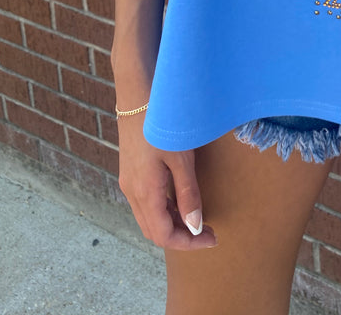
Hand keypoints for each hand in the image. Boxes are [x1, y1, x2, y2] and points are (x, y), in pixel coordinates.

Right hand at [117, 115, 217, 249]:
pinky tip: (180, 201)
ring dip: (172, 224)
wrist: (139, 97)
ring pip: (149, 218)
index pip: (164, 235)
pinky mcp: (131, 173)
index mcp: (144, 192)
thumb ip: (188, 194)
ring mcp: (129, 183)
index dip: (188, 243)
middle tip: (207, 231)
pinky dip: (163, 211)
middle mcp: (132, 192)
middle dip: (181, 237)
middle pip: (154, 231)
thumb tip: (195, 226)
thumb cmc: (163, 125)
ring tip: (197, 218)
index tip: (211, 238)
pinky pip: (146, 204)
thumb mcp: (181, 159)